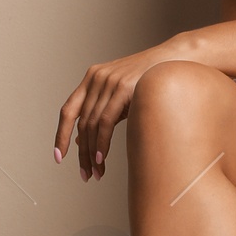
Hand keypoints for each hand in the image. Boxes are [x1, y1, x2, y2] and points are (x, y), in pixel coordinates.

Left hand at [54, 45, 184, 180]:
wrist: (176, 60)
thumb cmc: (150, 80)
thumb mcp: (120, 96)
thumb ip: (100, 113)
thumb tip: (80, 140)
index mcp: (92, 78)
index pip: (68, 110)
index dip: (60, 135)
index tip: (58, 157)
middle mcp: (96, 78)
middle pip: (80, 123)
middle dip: (81, 153)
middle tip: (85, 175)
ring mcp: (109, 81)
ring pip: (91, 125)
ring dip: (91, 153)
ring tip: (96, 173)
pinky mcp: (124, 87)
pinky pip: (105, 122)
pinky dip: (101, 143)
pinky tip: (102, 158)